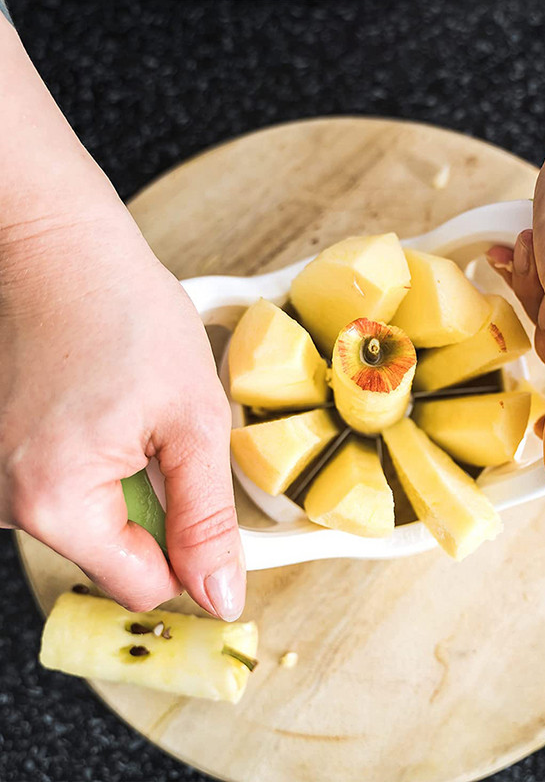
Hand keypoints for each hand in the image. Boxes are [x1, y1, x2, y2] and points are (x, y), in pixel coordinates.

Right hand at [0, 208, 244, 617]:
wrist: (64, 251)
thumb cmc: (127, 316)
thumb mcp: (193, 421)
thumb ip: (205, 519)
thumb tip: (219, 596)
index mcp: (52, 499)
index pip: (140, 584)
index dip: (188, 557)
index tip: (206, 514)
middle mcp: (4, 498)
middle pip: (112, 552)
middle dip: (154, 506)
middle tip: (164, 438)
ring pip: (90, 519)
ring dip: (126, 482)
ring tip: (129, 414)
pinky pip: (64, 487)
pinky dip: (96, 463)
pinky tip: (101, 411)